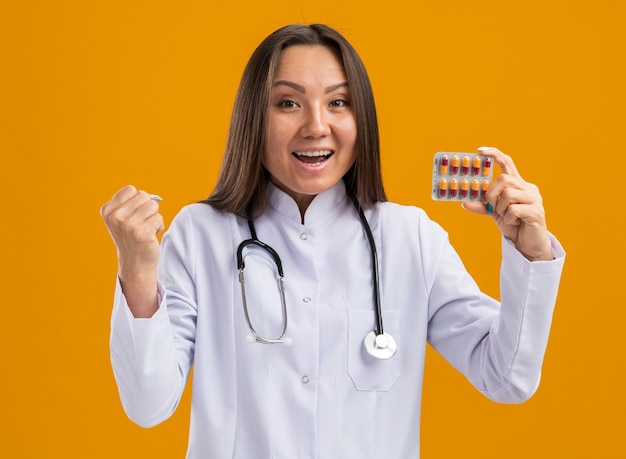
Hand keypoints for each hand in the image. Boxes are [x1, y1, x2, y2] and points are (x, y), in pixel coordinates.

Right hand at [100, 185, 164, 315]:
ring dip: (154, 217)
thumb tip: (156, 198)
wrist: (135, 262)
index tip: (132, 216)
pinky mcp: (141, 233)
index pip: (131, 189)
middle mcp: (115, 217)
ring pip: (153, 205)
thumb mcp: (124, 217)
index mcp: (107, 210)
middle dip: (147, 209)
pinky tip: (150, 236)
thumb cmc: (132, 236)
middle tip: (140, 225)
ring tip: (146, 229)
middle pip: (144, 196)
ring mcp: (128, 225)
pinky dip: (159, 226)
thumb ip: (133, 202)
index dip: (137, 201)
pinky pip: (159, 218)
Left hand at [462, 147, 552, 260]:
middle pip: (504, 179)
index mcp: (519, 185)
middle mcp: (528, 188)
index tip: (480, 150)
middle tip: (492, 206)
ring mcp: (535, 198)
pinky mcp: (536, 211)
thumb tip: (464, 202)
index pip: (507, 163)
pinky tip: (514, 222)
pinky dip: (508, 218)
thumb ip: (482, 206)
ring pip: (508, 194)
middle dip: (492, 193)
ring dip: (500, 208)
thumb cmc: (514, 225)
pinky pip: (513, 209)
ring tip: (507, 217)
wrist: (528, 245)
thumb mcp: (495, 214)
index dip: (494, 154)